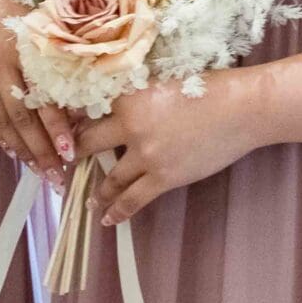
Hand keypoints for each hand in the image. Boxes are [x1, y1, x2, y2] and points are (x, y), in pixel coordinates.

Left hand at [42, 78, 258, 226]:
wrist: (243, 108)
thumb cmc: (206, 88)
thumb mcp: (158, 83)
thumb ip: (133, 96)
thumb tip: (111, 107)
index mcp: (125, 98)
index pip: (85, 111)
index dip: (71, 122)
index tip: (58, 131)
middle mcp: (129, 127)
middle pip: (89, 144)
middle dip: (74, 156)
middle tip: (63, 165)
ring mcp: (146, 155)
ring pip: (109, 178)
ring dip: (96, 190)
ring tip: (87, 199)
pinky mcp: (165, 176)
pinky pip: (134, 199)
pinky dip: (117, 211)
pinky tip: (106, 219)